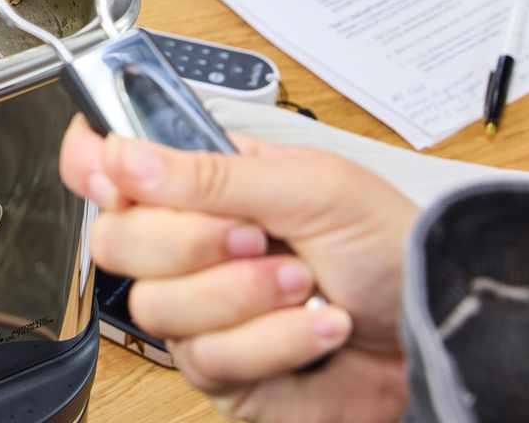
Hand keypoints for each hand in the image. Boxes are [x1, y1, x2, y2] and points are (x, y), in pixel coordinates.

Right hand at [61, 116, 417, 422]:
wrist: (435, 329)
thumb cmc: (387, 245)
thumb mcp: (309, 186)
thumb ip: (210, 173)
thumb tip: (123, 157)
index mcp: (199, 182)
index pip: (106, 164)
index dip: (93, 167)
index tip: (115, 178)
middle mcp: (188, 245)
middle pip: (114, 240)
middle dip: (188, 241)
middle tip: (254, 235)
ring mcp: (199, 310)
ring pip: (156, 307)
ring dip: (242, 295)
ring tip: (303, 284)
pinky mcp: (221, 371)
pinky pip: (207, 360)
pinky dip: (273, 342)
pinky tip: (314, 327)